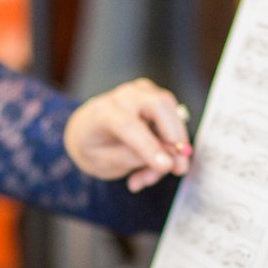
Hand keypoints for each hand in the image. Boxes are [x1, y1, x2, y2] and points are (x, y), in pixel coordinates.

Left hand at [65, 78, 192, 191]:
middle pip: (159, 105)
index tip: (166, 167)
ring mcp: (142, 92)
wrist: (87, 130)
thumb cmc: (94, 147)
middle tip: (179, 169)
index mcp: (102, 112)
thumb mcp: (103, 163)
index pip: (128, 125)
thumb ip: (132, 159)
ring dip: (172, 147)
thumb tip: (167, 160)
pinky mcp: (156, 97)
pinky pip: (173, 118)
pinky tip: (155, 162)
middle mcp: (124, 96)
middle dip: (175, 137)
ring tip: (152, 175)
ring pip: (171, 112)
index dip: (149, 147)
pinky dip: (170, 143)